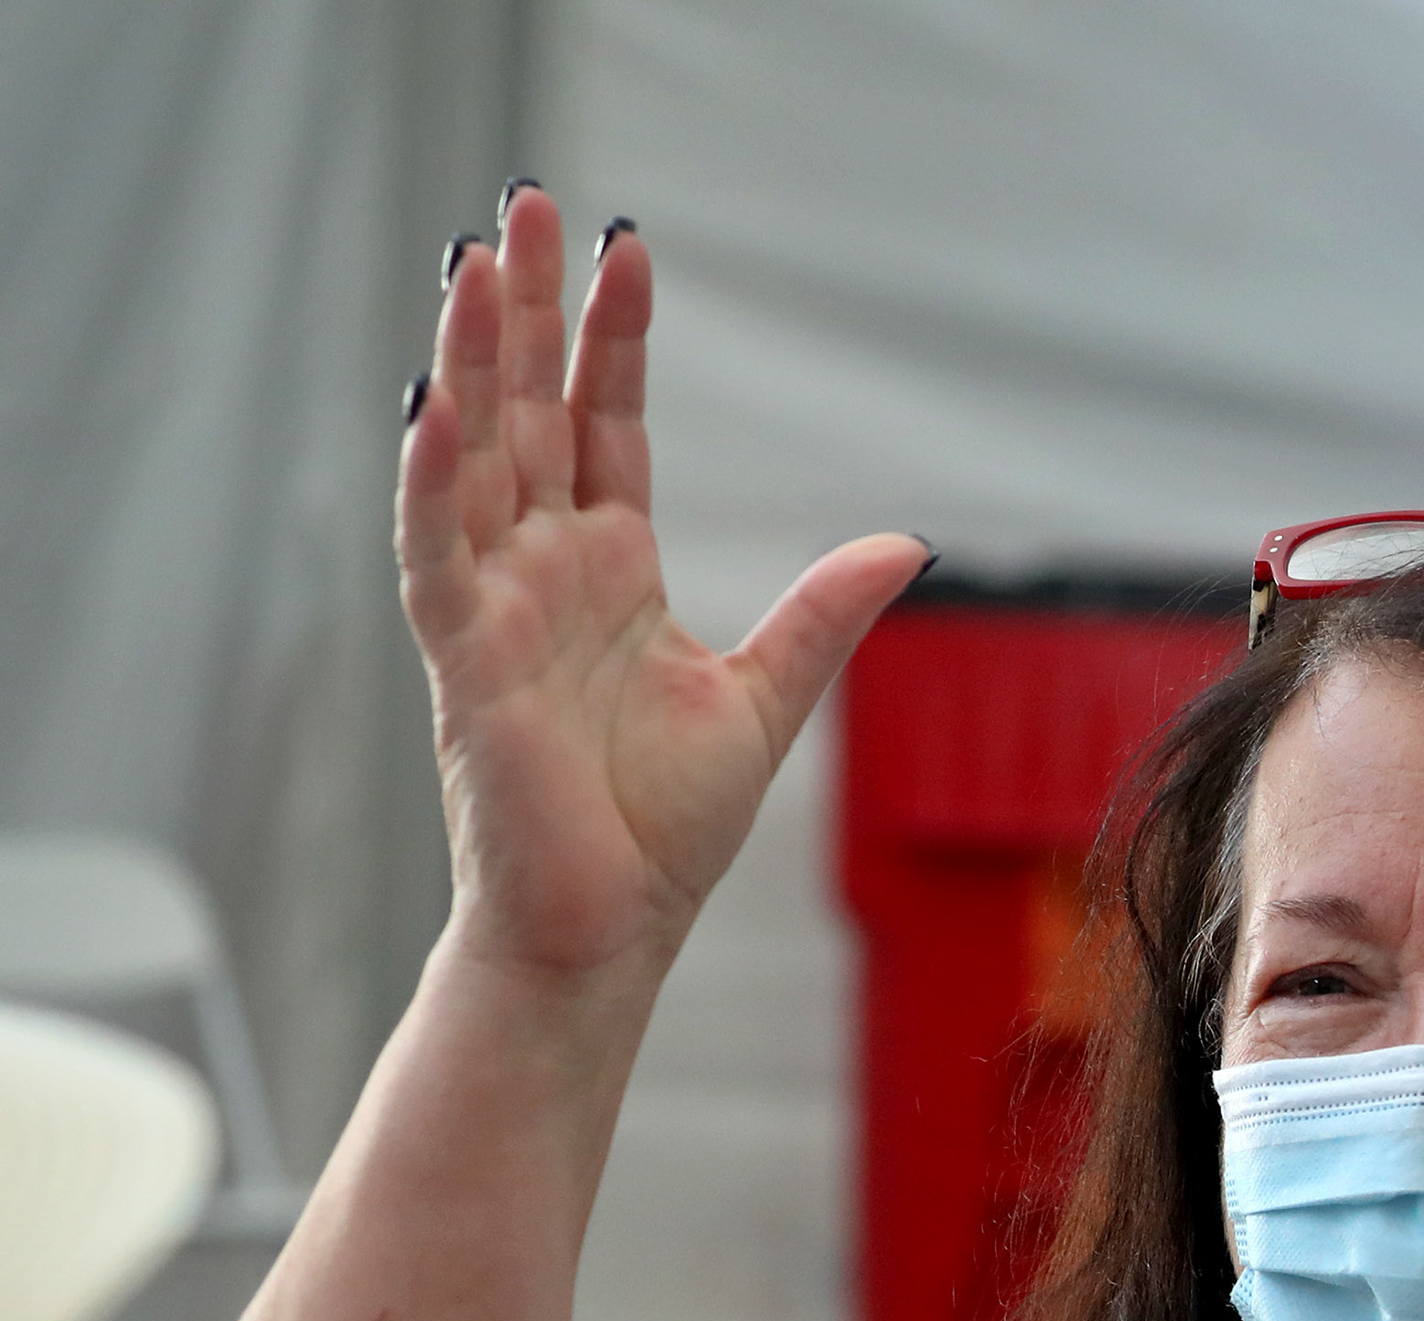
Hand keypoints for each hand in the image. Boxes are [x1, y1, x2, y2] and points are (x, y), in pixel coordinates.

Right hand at [398, 187, 928, 982]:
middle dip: (528, 309)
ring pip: (473, 458)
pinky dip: (435, 481)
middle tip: (523, 203)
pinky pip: (436, 554)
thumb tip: (907, 543)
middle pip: (529, 411)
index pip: (604, 425)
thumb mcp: (767, 699)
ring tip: (475, 260)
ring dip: (472, 359)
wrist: (609, 933)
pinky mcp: (464, 662)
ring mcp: (495, 610)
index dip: (611, 337)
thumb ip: (824, 612)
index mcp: (608, 572)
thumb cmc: (664, 832)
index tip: (627, 246)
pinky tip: (439, 403)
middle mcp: (541, 572)